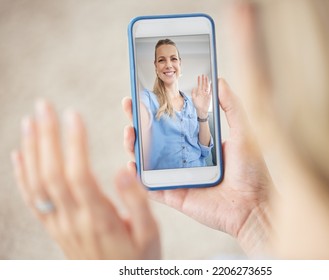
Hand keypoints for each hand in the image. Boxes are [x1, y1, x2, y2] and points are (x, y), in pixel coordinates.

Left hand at [11, 101, 159, 258]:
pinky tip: (20, 154)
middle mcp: (73, 220)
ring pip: (37, 184)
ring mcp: (59, 224)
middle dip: (47, 137)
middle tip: (44, 106)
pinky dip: (22, 175)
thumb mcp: (149, 233)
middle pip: (51, 174)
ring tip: (30, 121)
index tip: (73, 114)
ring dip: (32, 150)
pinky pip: (31, 200)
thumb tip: (124, 171)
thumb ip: (137, 203)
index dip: (74, 143)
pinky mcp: (54, 227)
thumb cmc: (136, 260)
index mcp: (99, 218)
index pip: (79, 175)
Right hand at [123, 79, 273, 256]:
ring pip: (148, 160)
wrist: (254, 206)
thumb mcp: (243, 132)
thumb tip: (219, 80)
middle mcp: (185, 158)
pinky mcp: (174, 195)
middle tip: (130, 104)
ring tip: (129, 130)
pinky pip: (151, 186)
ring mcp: (178, 176)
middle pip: (156, 138)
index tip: (146, 93)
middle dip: (140, 121)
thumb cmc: (252, 170)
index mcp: (199, 143)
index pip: (173, 122)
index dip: (159, 108)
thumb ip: (231, 107)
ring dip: (134, 145)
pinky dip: (138, 177)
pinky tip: (131, 163)